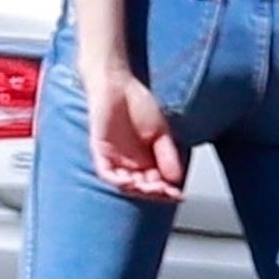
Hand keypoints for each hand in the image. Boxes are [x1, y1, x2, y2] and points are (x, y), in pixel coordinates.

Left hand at [84, 68, 185, 201]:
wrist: (117, 84)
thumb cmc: (138, 103)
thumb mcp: (160, 132)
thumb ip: (168, 155)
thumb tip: (176, 179)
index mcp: (145, 159)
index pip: (156, 183)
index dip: (167, 191)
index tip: (178, 195)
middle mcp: (129, 163)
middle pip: (141, 187)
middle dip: (154, 192)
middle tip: (164, 191)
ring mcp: (113, 159)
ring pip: (124, 184)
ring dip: (138, 189)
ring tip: (151, 187)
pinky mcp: (99, 152)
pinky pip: (106, 173)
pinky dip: (118, 180)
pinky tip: (130, 182)